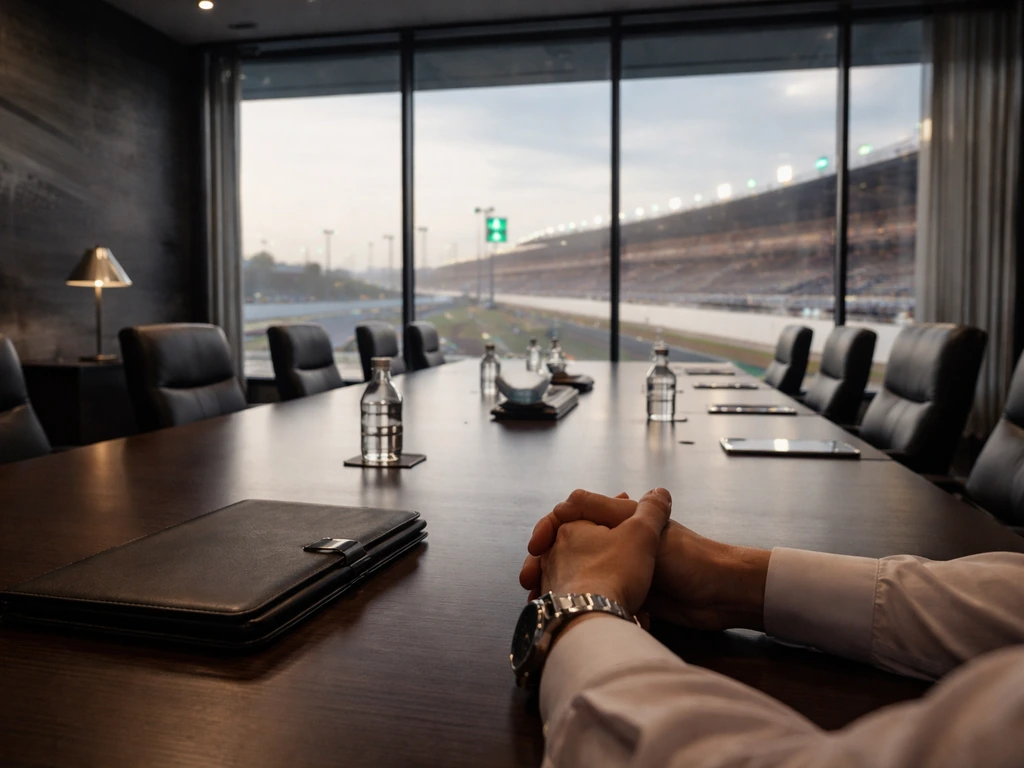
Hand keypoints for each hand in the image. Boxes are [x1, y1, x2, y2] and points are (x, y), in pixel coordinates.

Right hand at [520, 489, 769, 631]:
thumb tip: (567, 497)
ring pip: (577, 576)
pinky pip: (596, 597)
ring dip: (559, 588)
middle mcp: (614, 543)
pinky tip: (569, 616)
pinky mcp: (628, 597)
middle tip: (531, 584)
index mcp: (617, 521)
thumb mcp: (641, 530)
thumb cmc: (685, 557)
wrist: (718, 596)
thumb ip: (608, 511)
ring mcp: (620, 570)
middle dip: (545, 565)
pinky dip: (582, 605)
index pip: (568, 518)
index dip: (547, 531)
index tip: (536, 548)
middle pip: (567, 549)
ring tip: (543, 605)